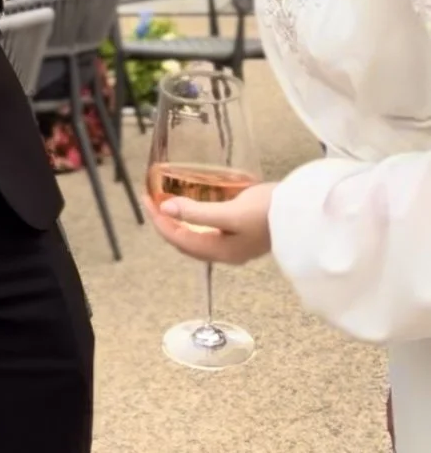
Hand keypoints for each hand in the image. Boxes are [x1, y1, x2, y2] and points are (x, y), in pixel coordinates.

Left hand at [143, 180, 276, 266]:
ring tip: (168, 203)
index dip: (160, 221)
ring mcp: (236, 245)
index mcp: (221, 252)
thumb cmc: (269, 212)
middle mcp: (226, 253)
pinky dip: (196, 219)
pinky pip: (210, 230)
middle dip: (166, 222)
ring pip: (197, 237)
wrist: (305, 214)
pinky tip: (195, 207)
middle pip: (185, 241)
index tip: (147, 200)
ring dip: (180, 221)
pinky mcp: (243, 234)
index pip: (178, 240)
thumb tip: (166, 209)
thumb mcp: (230, 212)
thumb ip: (198, 213)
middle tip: (152, 200)